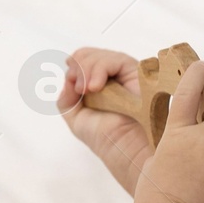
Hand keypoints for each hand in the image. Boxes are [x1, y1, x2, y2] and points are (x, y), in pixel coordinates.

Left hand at [57, 47, 151, 194]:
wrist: (125, 148)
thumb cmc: (105, 138)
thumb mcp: (75, 118)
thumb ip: (65, 99)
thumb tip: (68, 78)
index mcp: (97, 85)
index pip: (81, 60)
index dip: (73, 68)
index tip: (74, 89)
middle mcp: (112, 77)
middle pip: (87, 54)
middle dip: (78, 68)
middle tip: (81, 90)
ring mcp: (125, 74)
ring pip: (99, 56)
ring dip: (87, 70)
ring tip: (89, 91)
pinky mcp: (137, 73)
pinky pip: (115, 59)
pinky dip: (100, 69)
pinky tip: (96, 87)